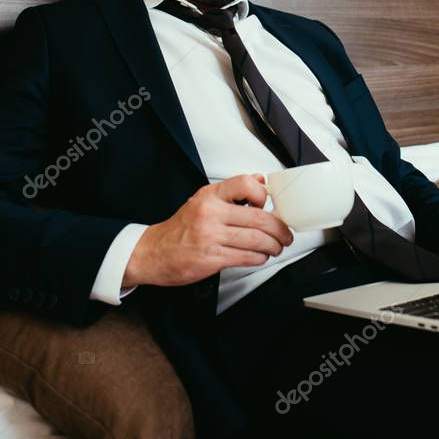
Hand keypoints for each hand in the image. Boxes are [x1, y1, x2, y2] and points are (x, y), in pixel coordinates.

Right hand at [122, 173, 293, 287]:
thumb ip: (232, 191)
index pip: (245, 184)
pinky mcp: (211, 258)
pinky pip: (245, 257)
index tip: (270, 206)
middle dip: (279, 229)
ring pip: (256, 240)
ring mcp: (210, 236)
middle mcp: (210, 213)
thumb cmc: (181, 227)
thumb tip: (260, 180)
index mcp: (210, 195)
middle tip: (285, 234)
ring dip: (273, 246)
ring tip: (276, 247)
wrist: (153, 252)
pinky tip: (260, 257)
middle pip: (258, 217)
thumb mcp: (203, 200)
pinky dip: (259, 258)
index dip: (264, 195)